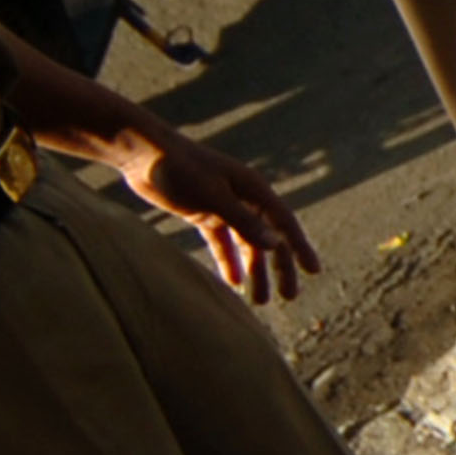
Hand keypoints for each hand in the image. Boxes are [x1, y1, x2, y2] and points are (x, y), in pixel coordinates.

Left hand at [117, 125, 320, 301]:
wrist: (142, 154)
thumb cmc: (178, 168)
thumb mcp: (212, 196)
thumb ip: (243, 221)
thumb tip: (275, 244)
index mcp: (253, 189)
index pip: (284, 222)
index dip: (301, 247)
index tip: (313, 271)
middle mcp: (244, 198)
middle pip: (269, 237)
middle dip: (280, 267)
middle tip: (289, 297)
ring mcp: (224, 206)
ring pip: (247, 243)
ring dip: (255, 270)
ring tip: (259, 301)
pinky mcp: (203, 212)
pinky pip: (223, 242)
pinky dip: (229, 261)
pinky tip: (233, 282)